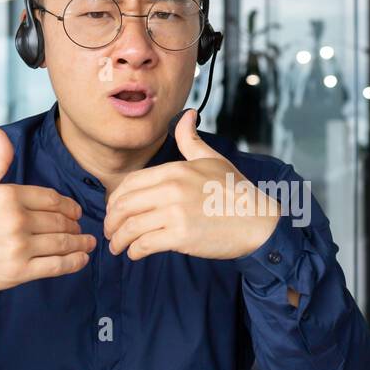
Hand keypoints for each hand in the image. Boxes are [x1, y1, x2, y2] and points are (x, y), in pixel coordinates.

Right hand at [0, 128, 95, 293]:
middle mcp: (15, 220)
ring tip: (87, 243)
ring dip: (80, 242)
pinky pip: (56, 266)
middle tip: (80, 227)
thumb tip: (1, 134)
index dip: (68, 204)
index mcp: (6, 195)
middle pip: (60, 220)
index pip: (51, 198)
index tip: (74, 210)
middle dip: (75, 224)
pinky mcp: (17, 272)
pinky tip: (81, 259)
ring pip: (62, 242)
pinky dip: (74, 262)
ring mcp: (18, 247)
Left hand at [104, 110, 280, 261]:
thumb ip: (190, 140)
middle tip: (111, 232)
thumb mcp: (212, 159)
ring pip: (130, 227)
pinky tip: (135, 254)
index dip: (115, 200)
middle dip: (111, 222)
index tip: (114, 211)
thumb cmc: (236, 192)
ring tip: (118, 247)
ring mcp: (175, 213)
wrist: (259, 221)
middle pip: (124, 205)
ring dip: (118, 240)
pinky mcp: (181, 236)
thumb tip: (186, 114)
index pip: (130, 183)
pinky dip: (135, 251)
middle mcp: (171, 189)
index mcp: (175, 170)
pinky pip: (145, 244)